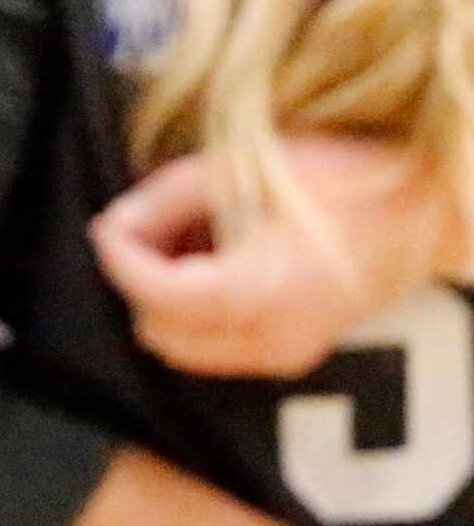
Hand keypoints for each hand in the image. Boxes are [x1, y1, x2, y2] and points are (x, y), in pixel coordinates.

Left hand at [93, 135, 461, 377]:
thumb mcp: (235, 168)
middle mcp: (271, 338)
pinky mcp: (290, 357)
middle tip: (152, 230)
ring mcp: (284, 356)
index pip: (156, 297)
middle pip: (159, 332)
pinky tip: (216, 264)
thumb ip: (162, 201)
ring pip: (180, 348)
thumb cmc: (333, 179)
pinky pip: (213, 348)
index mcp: (260, 290)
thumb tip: (109, 228)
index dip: (119, 258)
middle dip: (140, 282)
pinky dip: (194, 314)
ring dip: (165, 301)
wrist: (417, 213)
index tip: (109, 225)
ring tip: (190, 243)